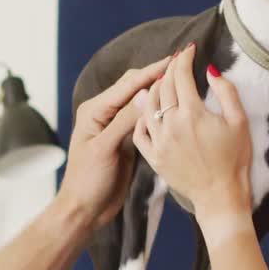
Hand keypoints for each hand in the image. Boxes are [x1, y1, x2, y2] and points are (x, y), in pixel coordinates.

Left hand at [57, 57, 169, 230]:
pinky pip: (144, 118)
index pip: (128, 84)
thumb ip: (124, 121)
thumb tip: (146, 95)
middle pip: (135, 87)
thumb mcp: (105, 149)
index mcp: (95, 111)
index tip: (175, 60)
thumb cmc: (88, 181)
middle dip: (157, 76)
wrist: (85, 209)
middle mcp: (104, 113)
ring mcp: (115, 126)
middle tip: (184, 65)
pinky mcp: (125, 139)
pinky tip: (174, 106)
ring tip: (183, 81)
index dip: (152, 71)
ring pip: (141, 101)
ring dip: (159, 91)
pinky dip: (158, 110)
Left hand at [133, 44, 251, 218]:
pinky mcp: (153, 157)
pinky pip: (140, 132)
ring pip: (147, 106)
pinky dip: (141, 117)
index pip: (181, 76)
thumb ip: (226, 92)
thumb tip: (210, 70)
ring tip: (161, 81)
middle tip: (176, 62)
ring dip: (153, 89)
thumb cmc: (235, 160)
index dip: (184, 59)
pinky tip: (148, 110)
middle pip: (162, 87)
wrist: (221, 197)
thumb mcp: (239, 122)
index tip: (188, 50)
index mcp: (192, 114)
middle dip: (169, 69)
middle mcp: (171, 125)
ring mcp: (159, 142)